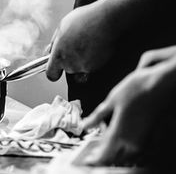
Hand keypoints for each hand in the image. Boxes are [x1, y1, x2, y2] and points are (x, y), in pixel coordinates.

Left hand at [46, 2, 116, 80]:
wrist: (106, 19)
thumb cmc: (82, 20)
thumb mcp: (61, 27)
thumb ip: (54, 43)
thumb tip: (50, 52)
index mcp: (58, 56)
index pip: (51, 74)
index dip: (53, 71)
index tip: (55, 66)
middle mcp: (71, 65)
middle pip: (67, 68)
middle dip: (69, 59)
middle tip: (76, 44)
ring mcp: (85, 67)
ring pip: (80, 67)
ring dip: (82, 58)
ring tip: (87, 42)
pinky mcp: (98, 67)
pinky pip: (92, 65)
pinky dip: (93, 58)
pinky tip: (95, 45)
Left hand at [81, 46, 175, 164]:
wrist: (160, 84)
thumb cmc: (135, 89)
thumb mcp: (111, 101)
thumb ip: (97, 116)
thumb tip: (85, 125)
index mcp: (119, 133)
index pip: (104, 155)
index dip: (94, 160)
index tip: (87, 160)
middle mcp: (132, 141)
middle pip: (115, 159)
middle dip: (103, 158)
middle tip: (94, 153)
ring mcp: (143, 141)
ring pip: (126, 157)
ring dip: (115, 155)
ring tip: (106, 147)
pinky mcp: (152, 138)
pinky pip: (137, 152)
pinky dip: (127, 151)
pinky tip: (121, 142)